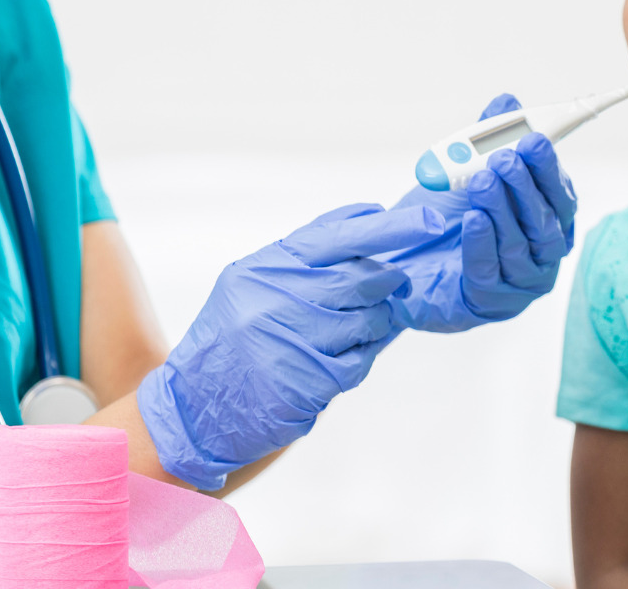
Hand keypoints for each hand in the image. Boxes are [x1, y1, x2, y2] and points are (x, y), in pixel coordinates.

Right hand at [136, 202, 445, 489]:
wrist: (195, 408)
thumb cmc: (232, 338)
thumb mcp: (254, 282)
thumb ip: (307, 256)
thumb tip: (373, 219)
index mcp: (266, 266)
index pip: (339, 235)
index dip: (391, 227)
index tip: (431, 219)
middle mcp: (277, 299)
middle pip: (362, 279)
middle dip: (387, 281)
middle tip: (395, 281)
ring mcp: (292, 341)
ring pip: (368, 321)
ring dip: (373, 324)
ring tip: (349, 330)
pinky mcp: (307, 382)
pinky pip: (360, 361)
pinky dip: (359, 358)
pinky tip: (336, 360)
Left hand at [388, 93, 579, 332]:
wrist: (401, 261)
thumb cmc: (443, 218)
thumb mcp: (464, 172)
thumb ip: (487, 139)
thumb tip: (506, 101)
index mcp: (547, 220)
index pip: (560, 195)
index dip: (548, 168)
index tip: (534, 141)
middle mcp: (542, 254)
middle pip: (546, 221)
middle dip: (525, 186)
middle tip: (504, 159)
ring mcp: (519, 282)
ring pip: (521, 246)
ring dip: (501, 210)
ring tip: (481, 181)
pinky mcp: (490, 302)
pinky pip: (490, 271)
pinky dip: (483, 242)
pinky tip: (473, 219)